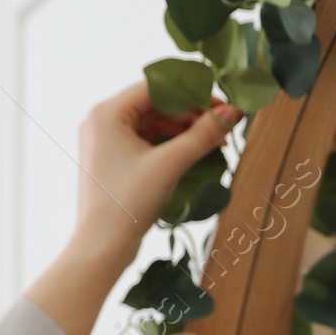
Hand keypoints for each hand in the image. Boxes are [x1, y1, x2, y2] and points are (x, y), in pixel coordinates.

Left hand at [26, 83, 240, 334]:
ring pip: (154, 124)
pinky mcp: (113, 161)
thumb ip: (203, 135)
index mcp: (107, 112)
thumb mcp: (170, 165)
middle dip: (192, 114)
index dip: (193, 91)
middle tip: (225, 125)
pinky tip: (196, 154)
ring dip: (185, 131)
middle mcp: (102, 121)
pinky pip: (147, 142)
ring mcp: (106, 141)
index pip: (157, 85)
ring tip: (216, 143)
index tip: (222, 103)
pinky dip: (171, 146)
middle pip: (156, 104)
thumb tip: (234, 111)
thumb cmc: (127, 205)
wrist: (101, 249)